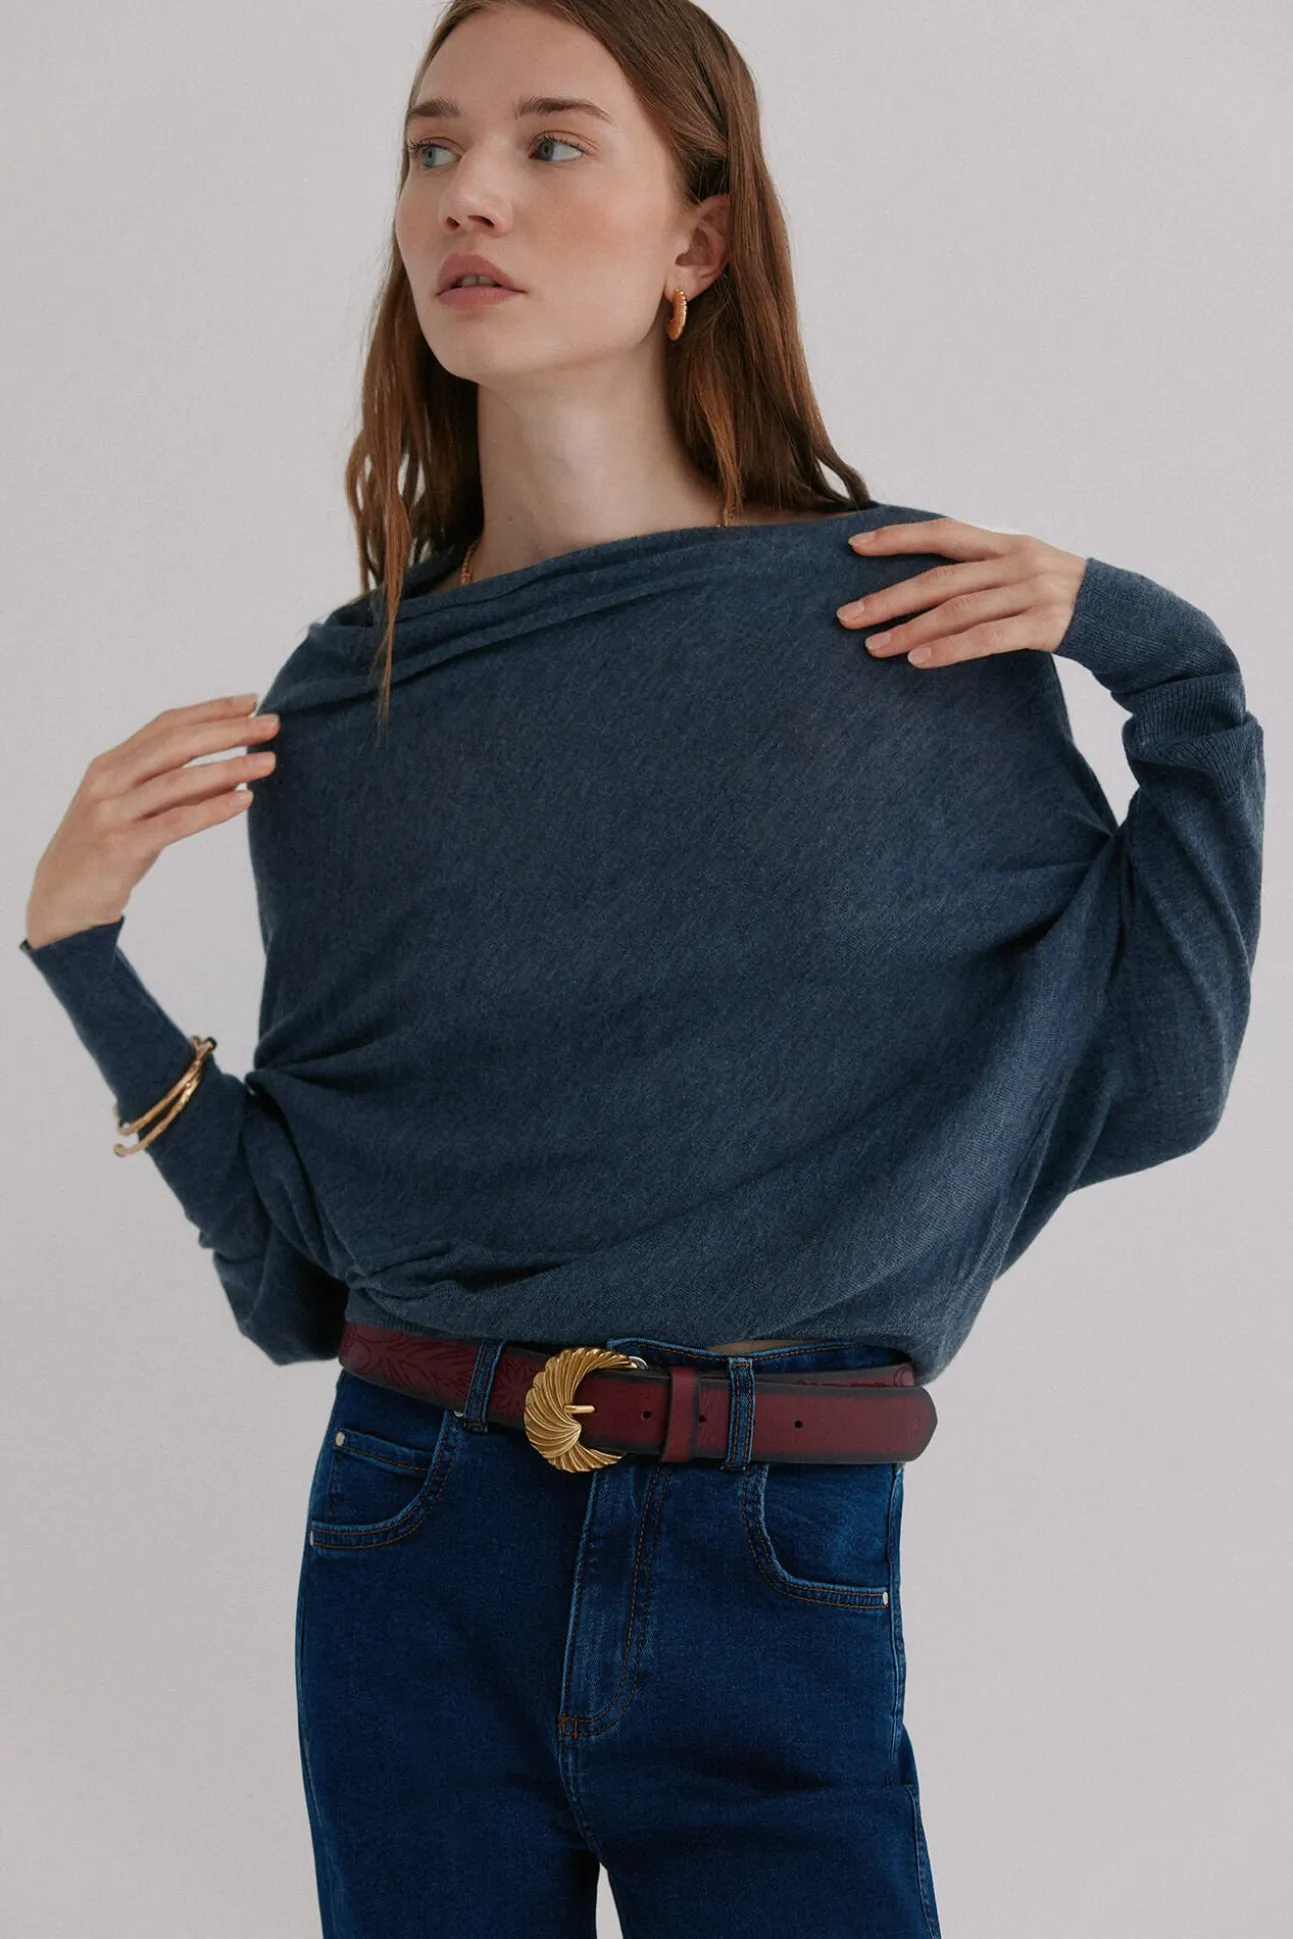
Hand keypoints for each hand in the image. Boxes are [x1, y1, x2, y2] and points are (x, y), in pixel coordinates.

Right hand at [24, 694, 279, 949]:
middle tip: (273, 725)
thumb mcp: (136, 811)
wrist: (60, 899)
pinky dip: (212, 809)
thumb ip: (175, 789)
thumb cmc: (107, 850)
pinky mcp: (121, 847)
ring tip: (269, 762)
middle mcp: (108, 781)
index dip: (210, 710)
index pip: (166, 725)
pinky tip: (244, 800)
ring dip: (229, 768)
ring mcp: (112, 813)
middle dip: (228, 731)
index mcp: (110, 764)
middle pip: (175, 744)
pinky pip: (175, 822)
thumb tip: (234, 775)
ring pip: (178, 781)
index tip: (253, 702)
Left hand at [835, 516, 1087, 666]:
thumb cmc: (1068, 602)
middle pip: (940, 578)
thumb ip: (985, 574)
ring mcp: (1033, 591)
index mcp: (1009, 544)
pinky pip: (987, 637)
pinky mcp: (1047, 623)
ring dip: (910, 630)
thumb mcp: (1028, 574)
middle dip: (888, 597)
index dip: (898, 537)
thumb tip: (929, 589)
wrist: (1132, 620)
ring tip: (874, 648)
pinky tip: (918, 661)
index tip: (854, 545)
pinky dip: (949, 649)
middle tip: (847, 617)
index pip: (944, 533)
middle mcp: (1018, 561)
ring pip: (957, 610)